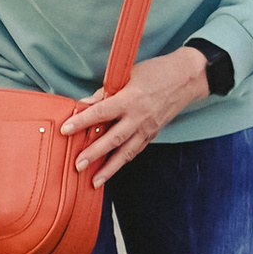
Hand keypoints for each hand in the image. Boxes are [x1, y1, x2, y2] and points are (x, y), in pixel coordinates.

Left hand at [57, 46, 210, 187]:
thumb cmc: (156, 72)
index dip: (82, 121)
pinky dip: (123, 161)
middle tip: (77, 165)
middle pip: (113, 139)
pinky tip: (112, 169)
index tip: (65, 129)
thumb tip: (85, 103)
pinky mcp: (153, 134)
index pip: (101, 112)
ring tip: (95, 181)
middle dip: (94, 154)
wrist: (187, 78)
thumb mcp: (129, 75)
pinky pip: (135, 150)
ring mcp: (147, 128)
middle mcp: (139, 117)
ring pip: (126, 152)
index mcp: (130, 99)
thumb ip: (106, 92)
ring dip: (109, 169)